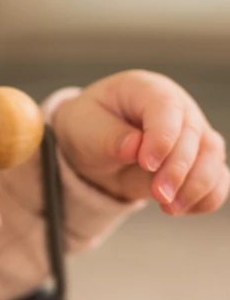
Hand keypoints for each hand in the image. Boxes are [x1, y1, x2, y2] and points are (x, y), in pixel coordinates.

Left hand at [53, 70, 228, 214]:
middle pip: (194, 136)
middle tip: (159, 194)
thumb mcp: (84, 127)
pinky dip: (206, 197)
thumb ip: (108, 136)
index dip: (162, 136)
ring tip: (170, 208)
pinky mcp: (197, 161)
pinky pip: (216, 179)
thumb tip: (133, 146)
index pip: (166, 107)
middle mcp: (178, 109)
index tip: (147, 163)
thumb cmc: (88, 127)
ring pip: (212, 157)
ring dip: (196, 186)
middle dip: (178, 169)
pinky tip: (183, 209)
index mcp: (146, 90)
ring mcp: (192, 135)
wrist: (92, 146)